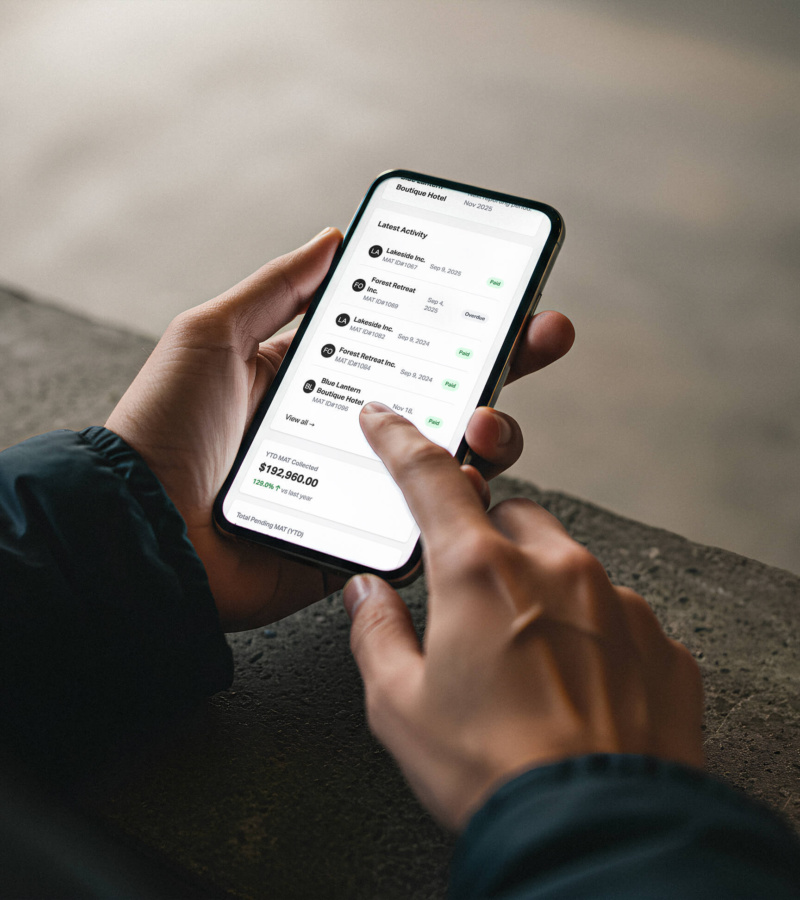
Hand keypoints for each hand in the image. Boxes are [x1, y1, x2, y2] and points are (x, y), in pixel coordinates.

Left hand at [106, 230, 572, 628]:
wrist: (140, 530)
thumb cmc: (163, 430)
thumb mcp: (212, 337)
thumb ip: (277, 289)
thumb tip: (332, 237)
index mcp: (320, 382)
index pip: (405, 345)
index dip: (456, 320)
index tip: (504, 295)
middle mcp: (351, 433)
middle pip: (443, 398)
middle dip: (504, 365)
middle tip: (544, 335)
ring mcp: (361, 489)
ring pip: (448, 462)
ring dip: (489, 435)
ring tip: (485, 419)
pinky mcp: (361, 541)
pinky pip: (424, 524)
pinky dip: (455, 502)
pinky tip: (466, 478)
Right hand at [343, 404, 703, 830]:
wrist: (594, 831)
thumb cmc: (492, 769)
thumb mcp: (399, 706)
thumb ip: (376, 633)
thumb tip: (366, 594)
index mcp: (479, 573)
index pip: (431, 478)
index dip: (401, 441)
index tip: (386, 419)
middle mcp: (554, 568)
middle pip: (510, 516)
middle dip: (487, 540)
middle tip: (472, 598)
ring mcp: (614, 601)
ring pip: (566, 560)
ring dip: (540, 585)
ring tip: (525, 657)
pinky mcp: (656, 640)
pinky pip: (615, 611)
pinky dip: (590, 629)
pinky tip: (574, 683)